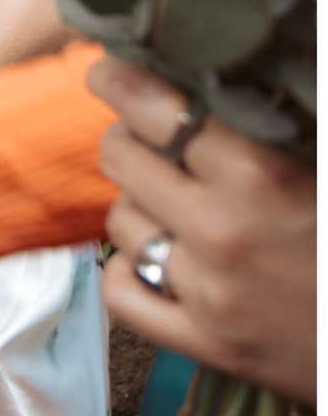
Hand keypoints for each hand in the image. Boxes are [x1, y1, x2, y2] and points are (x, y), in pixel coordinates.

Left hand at [90, 57, 316, 400]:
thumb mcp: (321, 168)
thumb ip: (269, 128)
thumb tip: (209, 83)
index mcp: (259, 177)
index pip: (153, 108)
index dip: (120, 81)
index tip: (109, 72)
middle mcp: (220, 231)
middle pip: (120, 158)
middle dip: (127, 137)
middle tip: (146, 138)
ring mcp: (208, 292)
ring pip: (120, 220)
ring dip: (138, 204)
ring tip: (172, 203)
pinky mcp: (208, 343)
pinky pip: (121, 293)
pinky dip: (128, 271)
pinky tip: (155, 257)